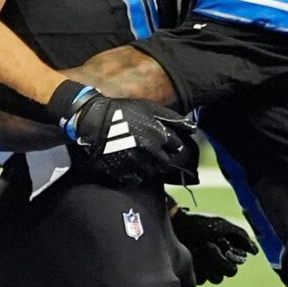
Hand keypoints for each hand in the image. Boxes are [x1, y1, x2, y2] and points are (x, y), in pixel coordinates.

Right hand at [51, 82, 200, 184]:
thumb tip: (193, 128)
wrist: (94, 120)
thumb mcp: (149, 107)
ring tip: (139, 157)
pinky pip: (136, 179)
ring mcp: (136, 161)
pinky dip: (135, 174)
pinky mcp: (122, 171)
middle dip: (160, 157)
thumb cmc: (123, 111)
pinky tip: (129, 164)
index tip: (162, 141)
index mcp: (158, 134)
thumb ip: (172, 118)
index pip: (176, 146)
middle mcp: (150, 149)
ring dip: (149, 167)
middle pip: (165, 162)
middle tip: (150, 151)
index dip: (170, 143)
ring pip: (152, 173)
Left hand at [171, 208, 256, 282]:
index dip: (232, 254)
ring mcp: (207, 269)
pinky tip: (190, 255)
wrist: (177, 226)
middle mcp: (220, 261)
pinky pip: (201, 280)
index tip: (223, 243)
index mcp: (229, 250)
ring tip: (196, 249)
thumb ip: (242, 237)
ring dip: (207, 262)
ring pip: (217, 279)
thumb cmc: (199, 224)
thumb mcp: (223, 225)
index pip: (239, 261)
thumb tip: (255, 251)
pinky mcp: (194, 274)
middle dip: (219, 258)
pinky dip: (196, 267)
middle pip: (231, 272)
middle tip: (207, 244)